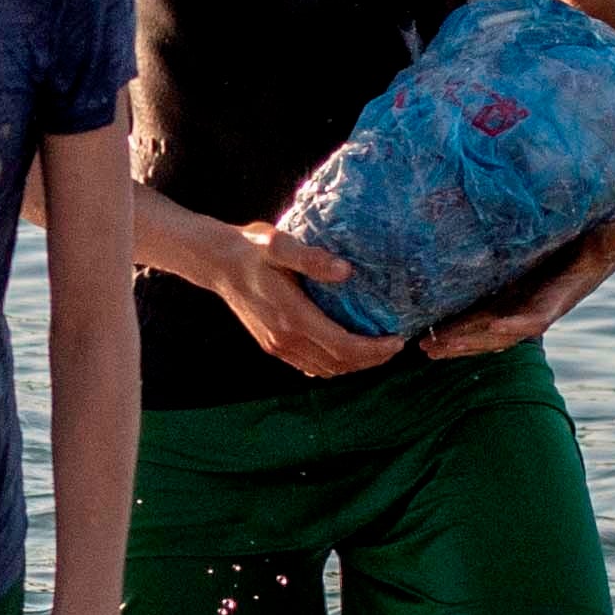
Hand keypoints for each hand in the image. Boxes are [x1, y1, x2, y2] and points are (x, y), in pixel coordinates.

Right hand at [209, 222, 403, 381]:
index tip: (397, 340)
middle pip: (338, 363)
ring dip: (354, 364)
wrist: (217, 263)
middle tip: (395, 345)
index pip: (343, 346)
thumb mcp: (280, 245)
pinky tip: (344, 351)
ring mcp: (277, 345)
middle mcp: (285, 339)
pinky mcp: (272, 345)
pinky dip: (333, 364)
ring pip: (325, 369)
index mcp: (292, 317)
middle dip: (372, 360)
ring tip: (376, 349)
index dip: (374, 350)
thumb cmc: (251, 249)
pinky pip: (310, 365)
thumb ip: (312, 259)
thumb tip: (346, 271)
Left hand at [430, 212, 614, 358]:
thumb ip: (612, 238)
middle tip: (436, 347)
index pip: (539, 315)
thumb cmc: (609, 223)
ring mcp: (522, 298)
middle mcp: (541, 303)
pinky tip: (425, 327)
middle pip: (502, 331)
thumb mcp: (614, 228)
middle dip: (471, 341)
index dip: (517, 324)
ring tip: (424, 347)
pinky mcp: (507, 287)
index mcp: (565, 294)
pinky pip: (478, 310)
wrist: (601, 220)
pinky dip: (455, 321)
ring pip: (485, 326)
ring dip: (458, 338)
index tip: (494, 326)